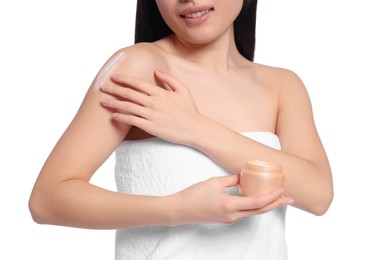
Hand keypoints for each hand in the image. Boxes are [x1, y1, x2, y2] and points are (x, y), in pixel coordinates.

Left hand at [101, 70, 201, 144]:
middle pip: (129, 94)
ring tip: (103, 102)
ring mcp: (151, 115)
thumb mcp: (182, 90)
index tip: (114, 77)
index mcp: (160, 93)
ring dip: (114, 103)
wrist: (195, 129)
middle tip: (102, 87)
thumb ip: (169, 79)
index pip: (138, 83)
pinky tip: (113, 116)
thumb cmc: (189, 110)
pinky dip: (122, 117)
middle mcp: (154, 103)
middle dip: (114, 89)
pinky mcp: (151, 127)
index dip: (124, 79)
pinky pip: (132, 121)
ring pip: (128, 107)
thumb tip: (156, 71)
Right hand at [170, 175, 293, 224]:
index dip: (272, 196)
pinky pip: (245, 213)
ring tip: (278, 199)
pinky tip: (258, 201)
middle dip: (276, 205)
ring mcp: (229, 219)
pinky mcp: (225, 219)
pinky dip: (255, 207)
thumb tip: (243, 177)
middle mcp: (232, 216)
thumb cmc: (194, 195)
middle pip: (259, 211)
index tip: (282, 190)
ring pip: (253, 213)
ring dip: (267, 206)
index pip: (257, 203)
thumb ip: (232, 180)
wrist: (180, 210)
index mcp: (230, 206)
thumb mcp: (214, 183)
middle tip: (289, 199)